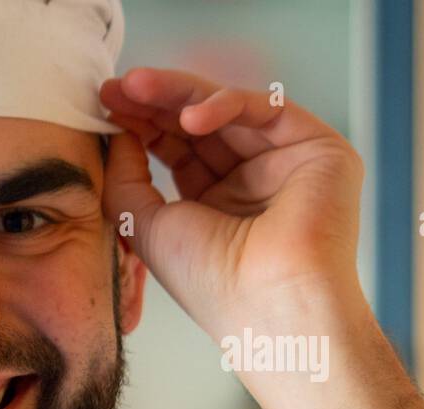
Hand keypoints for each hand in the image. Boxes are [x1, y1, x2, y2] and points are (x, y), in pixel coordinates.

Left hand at [100, 67, 367, 343]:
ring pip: (229, 110)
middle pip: (198, 125)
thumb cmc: (211, 283)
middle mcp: (250, 180)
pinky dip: (226, 106)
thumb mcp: (149, 226)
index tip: (105, 105)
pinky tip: (189, 117)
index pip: (175, 150)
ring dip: (179, 94)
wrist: (269, 306)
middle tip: (116, 87)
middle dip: (154, 103)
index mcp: (214, 203)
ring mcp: (284, 162)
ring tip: (137, 88)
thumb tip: (117, 134)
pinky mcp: (318, 147)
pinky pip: (267, 109)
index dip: (140, 126)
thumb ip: (127, 179)